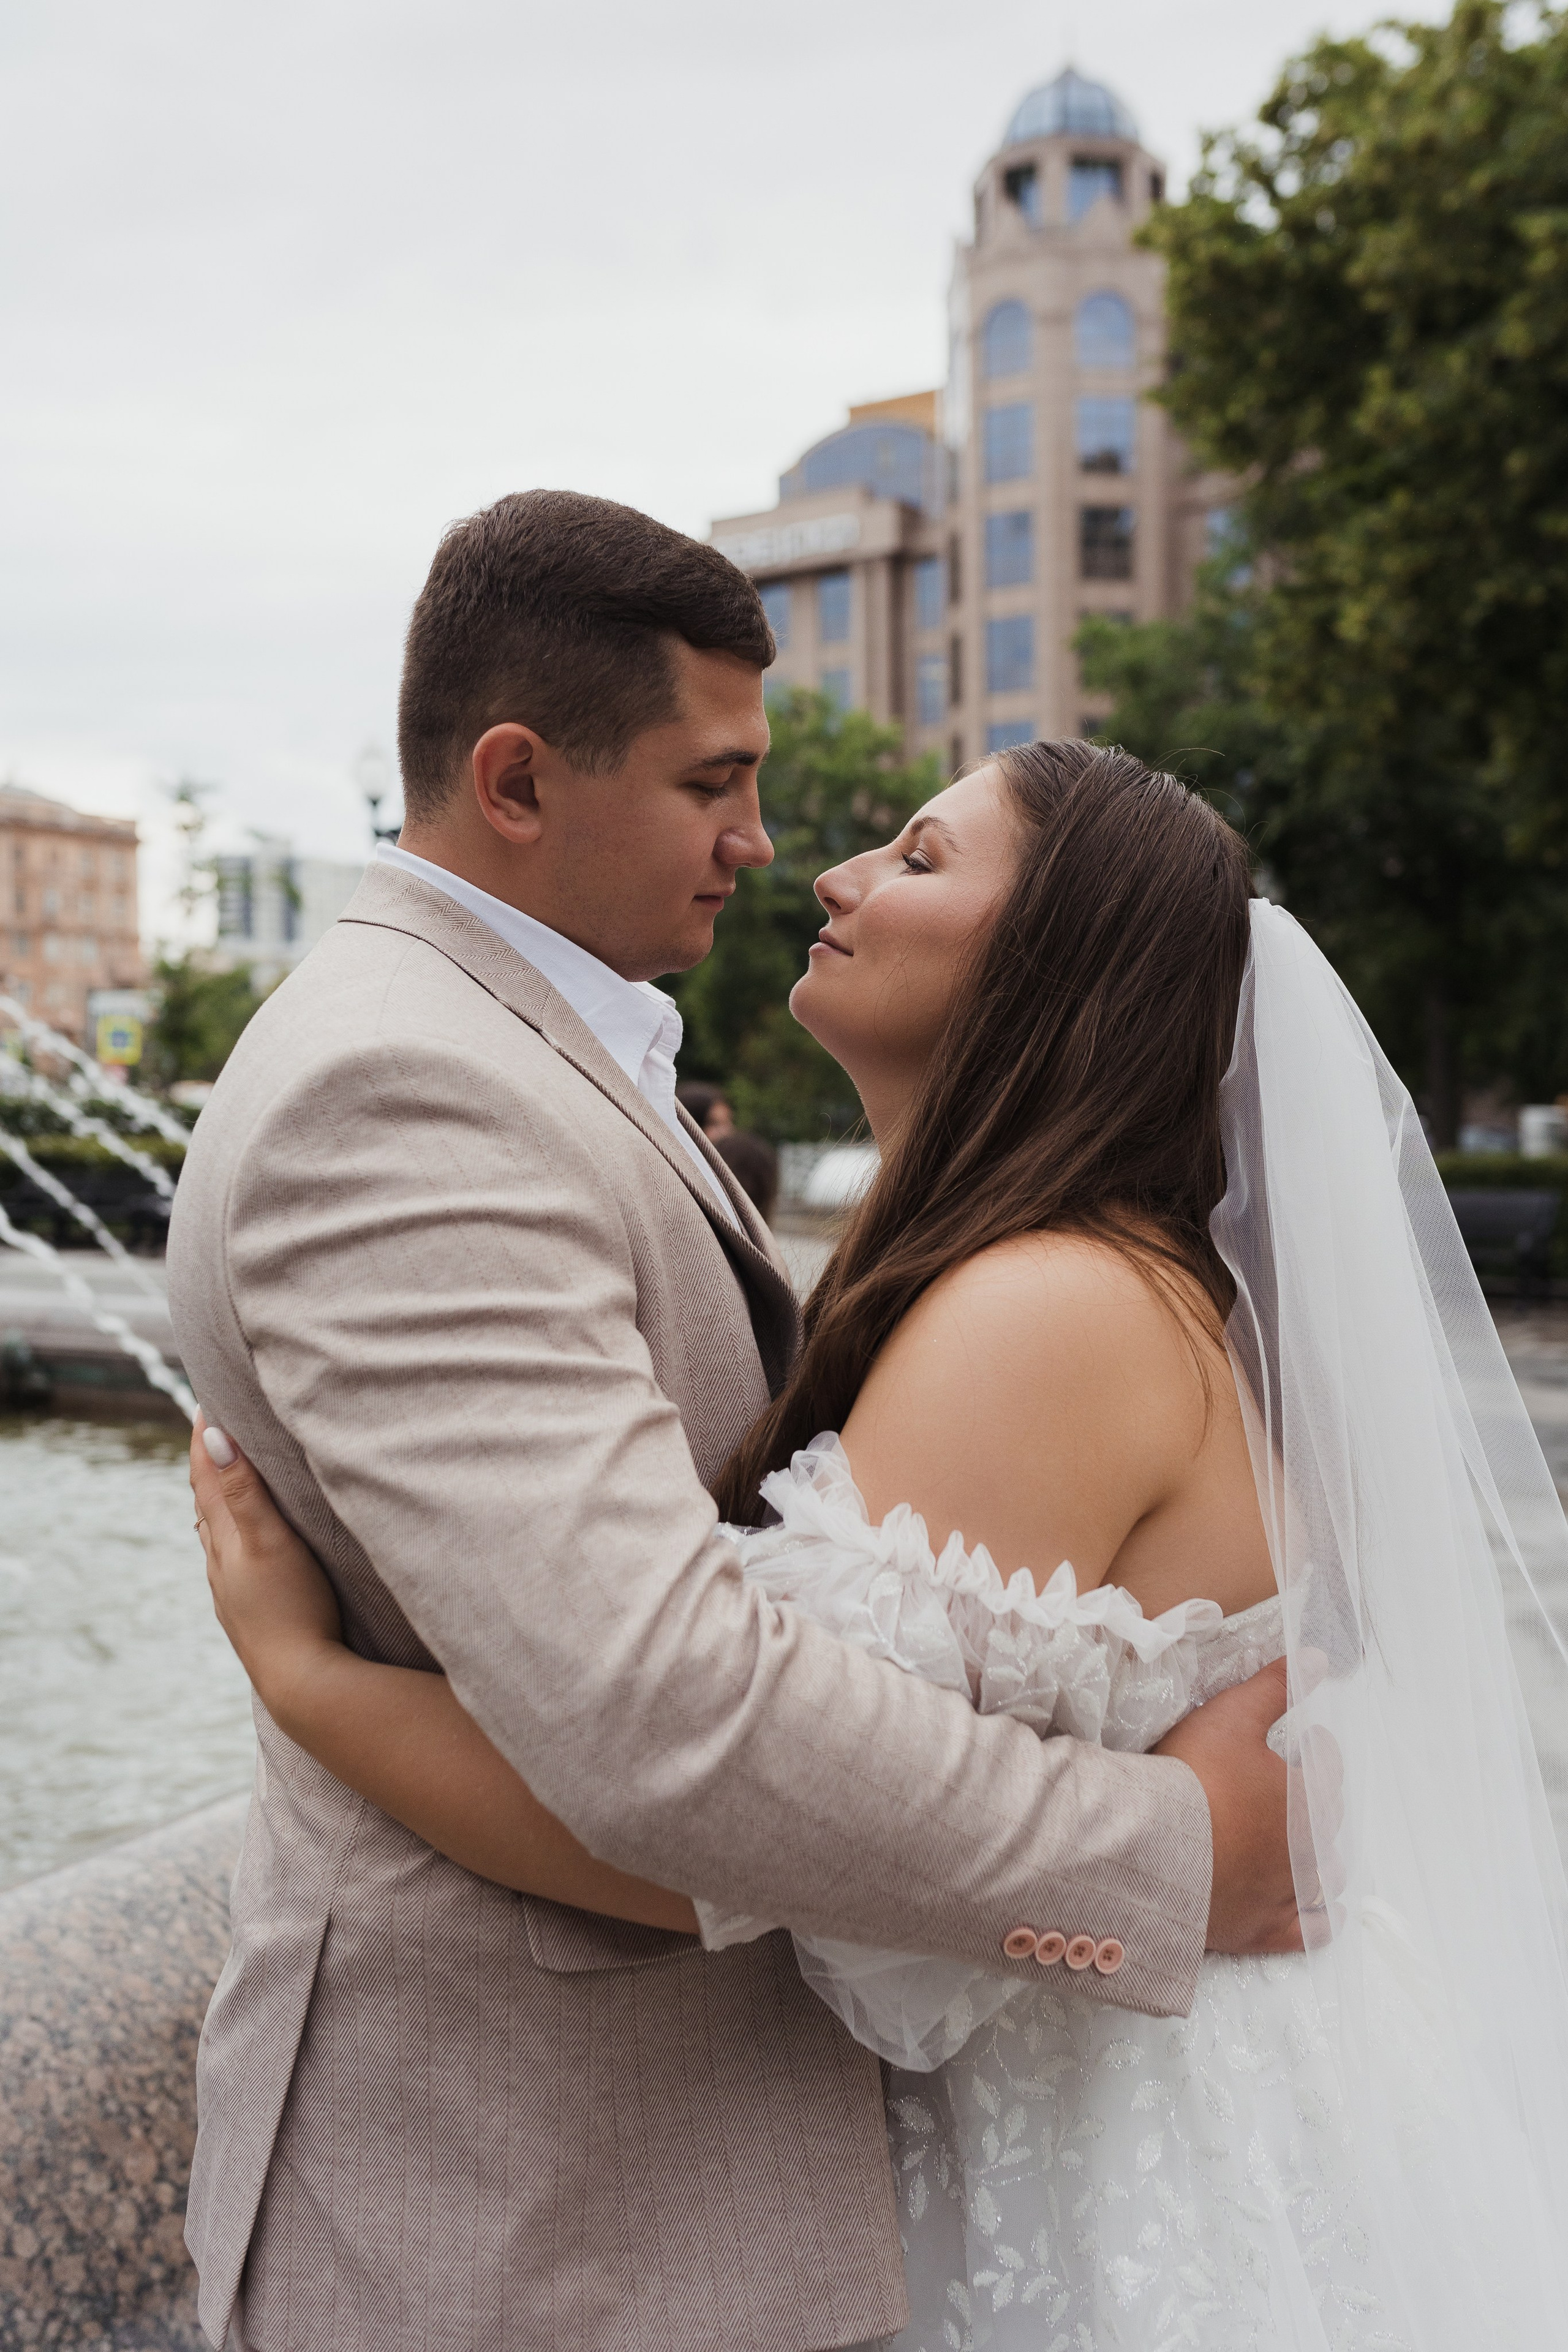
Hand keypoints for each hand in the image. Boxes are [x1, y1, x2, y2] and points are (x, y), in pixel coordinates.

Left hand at [190, 1411, 343, 1717]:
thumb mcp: (268, 1540)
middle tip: (214, 1431)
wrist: (302, 1682)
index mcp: (225, 1540)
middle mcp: (221, 1564)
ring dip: (219, 1503)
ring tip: (225, 1482)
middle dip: (210, 1465)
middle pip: (207, 1503)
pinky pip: (234, 1562)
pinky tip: (245, 1547)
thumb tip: (212, 1438)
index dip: (203, 1440)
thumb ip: (244, 1491)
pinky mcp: (252, 1612)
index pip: (206, 1477)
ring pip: (218, 1535)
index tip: (205, 1403)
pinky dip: (234, 1538)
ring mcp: (234, 1591)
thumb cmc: (291, 1608)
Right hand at [1156, 1658, 1343, 1954]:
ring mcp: (1287, 1894)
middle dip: (1319, 1800)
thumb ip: (1274, 1686)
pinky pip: (1309, 1930)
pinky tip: (1322, 1911)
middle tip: (1297, 1785)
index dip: (1321, 1749)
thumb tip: (1316, 1657)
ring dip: (1323, 1858)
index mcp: (1306, 1799)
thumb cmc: (1192, 1776)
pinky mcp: (1263, 1930)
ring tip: (1306, 1843)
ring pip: (1326, 1878)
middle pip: (1329, 1823)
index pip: (1329, 1768)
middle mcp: (1308, 1850)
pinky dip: (1320, 1919)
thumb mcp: (1230, 1716)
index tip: (1311, 1738)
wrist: (1149, 1849)